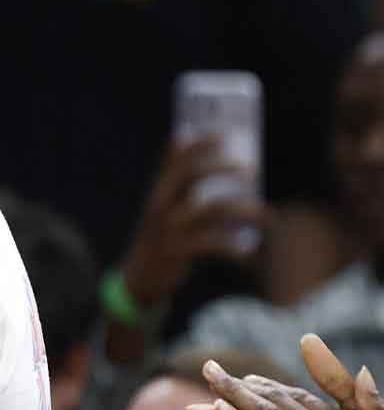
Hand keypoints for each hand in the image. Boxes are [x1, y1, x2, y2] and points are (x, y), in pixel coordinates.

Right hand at [121, 139, 264, 308]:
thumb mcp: (163, 202)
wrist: (142, 276)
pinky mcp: (179, 250)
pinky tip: (251, 253)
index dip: (199, 145)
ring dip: (245, 210)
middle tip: (252, 168)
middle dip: (222, 167)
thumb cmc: (162, 234)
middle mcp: (161, 204)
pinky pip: (215, 243)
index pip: (178, 160)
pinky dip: (237, 248)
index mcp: (159, 190)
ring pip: (212, 209)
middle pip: (192, 175)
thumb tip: (184, 133)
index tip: (224, 135)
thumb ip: (175, 174)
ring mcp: (169, 227)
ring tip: (267, 215)